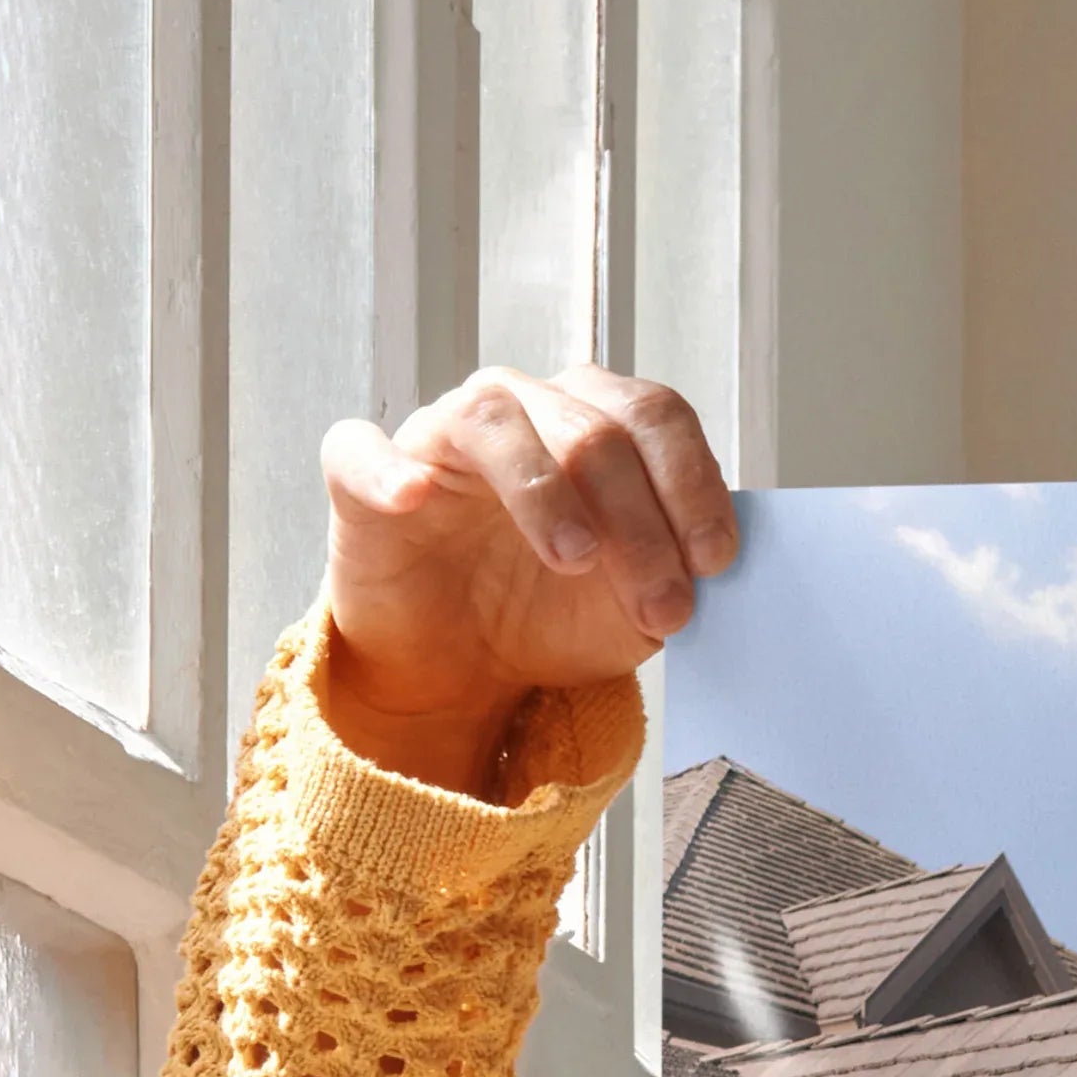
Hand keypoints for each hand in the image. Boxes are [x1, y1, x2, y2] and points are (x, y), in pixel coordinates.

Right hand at [317, 367, 736, 795]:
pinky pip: (361, 450)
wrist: (462, 666)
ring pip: (494, 420)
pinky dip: (388, 469)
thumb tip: (711, 567)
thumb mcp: (635, 608)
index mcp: (596, 423)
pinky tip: (414, 498)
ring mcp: (441, 435)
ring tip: (576, 560)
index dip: (692, 483)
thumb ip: (676, 575)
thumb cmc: (551, 615)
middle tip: (662, 606)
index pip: (655, 417)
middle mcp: (522, 409)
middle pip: (592, 428)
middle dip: (640, 523)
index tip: (715, 561)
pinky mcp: (363, 476)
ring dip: (545, 491)